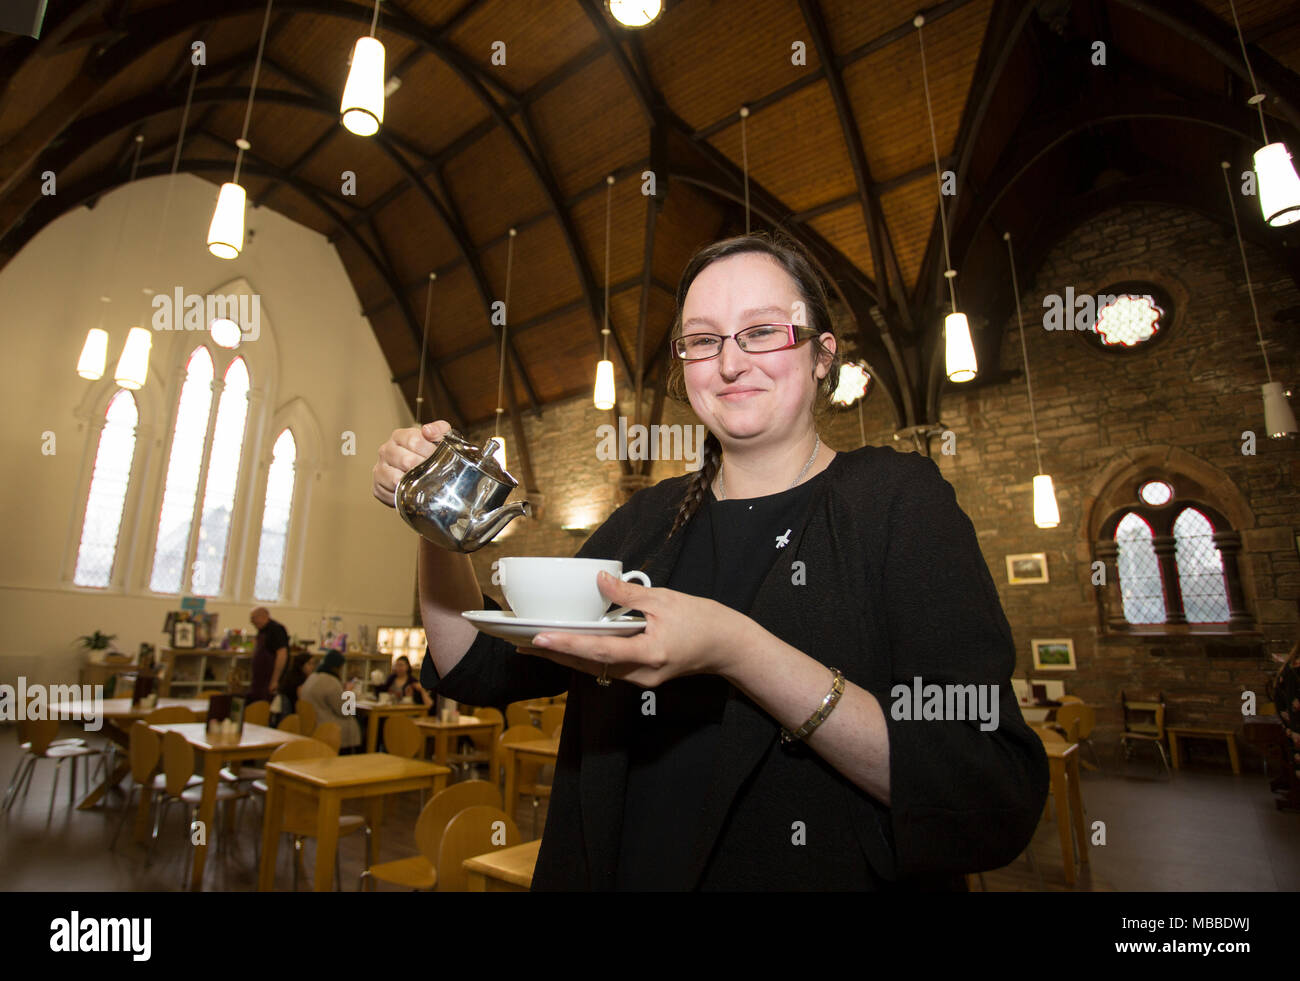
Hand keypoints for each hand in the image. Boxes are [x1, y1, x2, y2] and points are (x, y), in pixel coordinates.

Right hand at [372, 420, 452, 506]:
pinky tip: (412, 492)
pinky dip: (404, 496)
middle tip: (434, 472)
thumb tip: (428, 430)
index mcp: (399, 436)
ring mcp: (380, 469)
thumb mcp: (438, 438)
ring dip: (413, 483)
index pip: (414, 441)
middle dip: (424, 468)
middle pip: (406, 461)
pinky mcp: (377, 487)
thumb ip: (439, 430)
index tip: (439, 457)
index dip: (430, 451)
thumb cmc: (428, 454)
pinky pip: (391, 495)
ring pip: (396, 479)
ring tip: (424, 483)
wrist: (420, 473)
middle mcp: (386, 451)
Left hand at [516, 571, 753, 687]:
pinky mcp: (642, 677)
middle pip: (589, 665)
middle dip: (555, 654)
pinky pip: (607, 668)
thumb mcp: (665, 599)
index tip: (539, 638)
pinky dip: (586, 657)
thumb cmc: (702, 621)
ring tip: (537, 646)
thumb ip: (628, 593)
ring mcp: (641, 680)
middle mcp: (641, 674)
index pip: (599, 650)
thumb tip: (599, 580)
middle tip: (522, 644)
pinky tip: (569, 647)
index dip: (567, 644)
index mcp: (648, 654)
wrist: (727, 646)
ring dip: (567, 657)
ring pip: (596, 669)